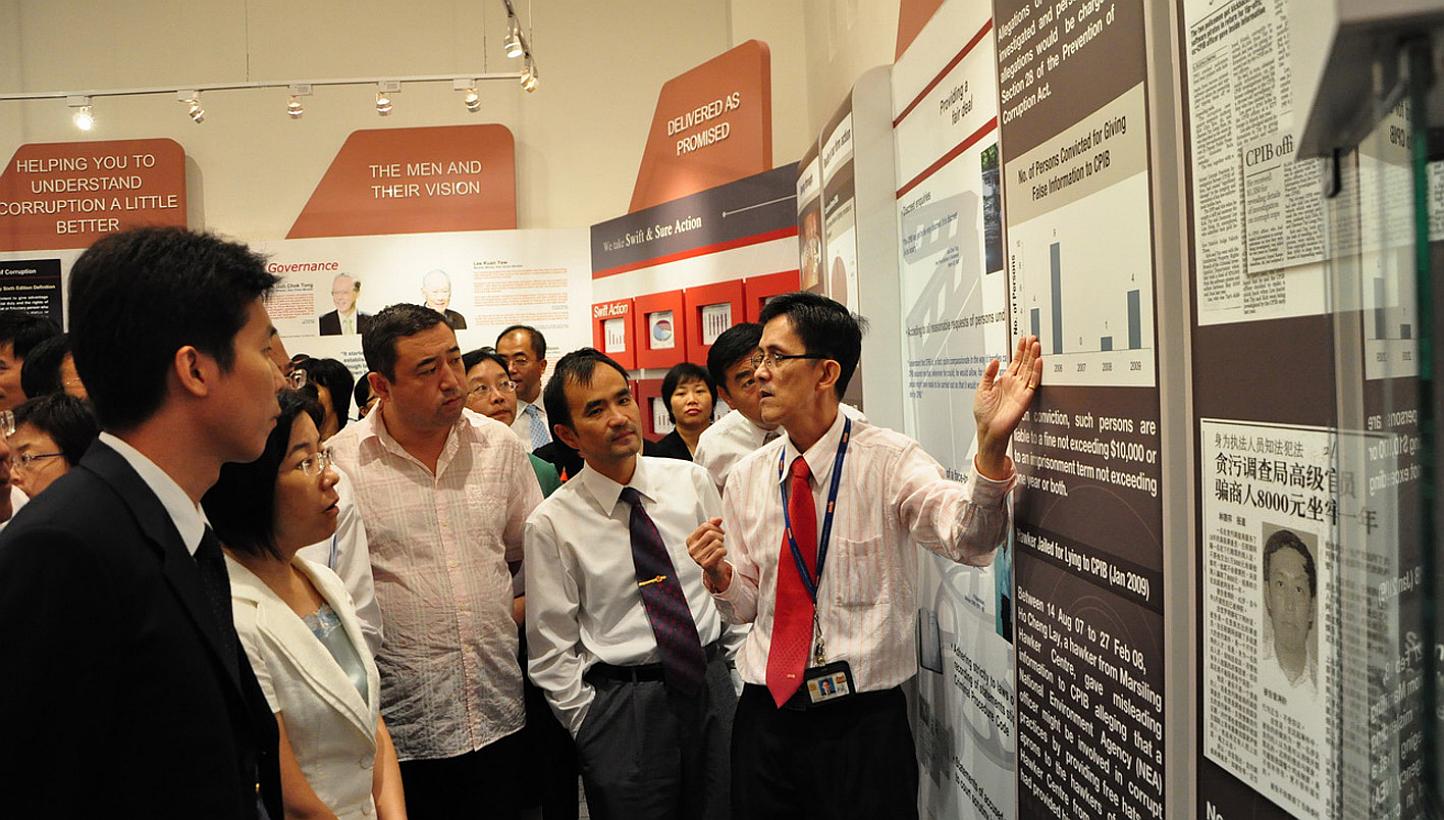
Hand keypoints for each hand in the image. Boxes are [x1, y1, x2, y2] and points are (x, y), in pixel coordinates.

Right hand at [686, 517, 731, 591]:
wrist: (713, 568)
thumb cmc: (711, 550)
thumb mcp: (710, 536)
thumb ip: (713, 525)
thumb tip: (718, 519)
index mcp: (690, 540)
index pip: (705, 526)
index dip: (715, 527)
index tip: (719, 531)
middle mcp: (691, 549)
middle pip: (710, 534)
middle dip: (720, 535)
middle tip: (721, 540)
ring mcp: (697, 558)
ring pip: (716, 543)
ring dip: (722, 544)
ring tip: (720, 548)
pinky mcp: (705, 565)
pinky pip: (719, 552)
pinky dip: (724, 551)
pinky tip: (721, 554)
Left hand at [973, 334, 1041, 477]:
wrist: (988, 429)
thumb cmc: (984, 414)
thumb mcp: (982, 389)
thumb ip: (989, 374)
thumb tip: (994, 360)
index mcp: (1004, 381)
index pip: (1015, 362)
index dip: (1019, 350)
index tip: (1023, 339)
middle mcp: (1014, 384)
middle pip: (1024, 363)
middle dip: (1028, 350)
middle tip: (1033, 337)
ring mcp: (1021, 390)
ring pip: (1029, 370)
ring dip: (1033, 357)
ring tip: (1036, 345)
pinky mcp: (1025, 398)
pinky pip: (1033, 382)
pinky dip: (1036, 372)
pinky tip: (1038, 361)